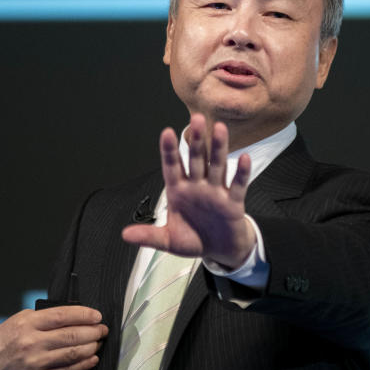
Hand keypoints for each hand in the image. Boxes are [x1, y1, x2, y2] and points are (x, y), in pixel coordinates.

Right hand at [0, 306, 107, 369]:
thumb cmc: (8, 340)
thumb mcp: (19, 320)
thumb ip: (43, 317)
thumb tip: (73, 315)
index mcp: (27, 324)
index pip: (62, 316)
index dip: (83, 315)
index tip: (97, 316)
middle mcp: (32, 343)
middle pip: (71, 335)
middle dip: (93, 331)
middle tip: (102, 329)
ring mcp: (37, 363)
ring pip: (73, 354)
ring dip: (91, 347)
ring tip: (99, 342)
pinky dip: (84, 364)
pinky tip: (92, 358)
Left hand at [121, 113, 255, 268]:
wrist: (220, 250)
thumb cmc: (194, 240)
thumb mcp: (168, 241)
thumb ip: (149, 236)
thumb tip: (125, 235)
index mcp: (179, 191)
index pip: (172, 167)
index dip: (169, 151)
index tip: (166, 132)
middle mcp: (197, 186)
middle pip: (196, 159)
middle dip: (196, 141)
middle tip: (196, 119)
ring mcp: (216, 191)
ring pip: (217, 166)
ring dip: (219, 148)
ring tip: (220, 128)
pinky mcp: (233, 202)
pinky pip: (238, 185)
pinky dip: (241, 172)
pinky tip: (244, 158)